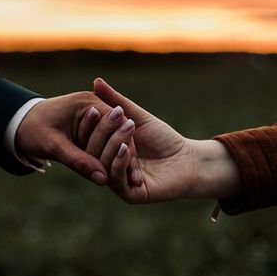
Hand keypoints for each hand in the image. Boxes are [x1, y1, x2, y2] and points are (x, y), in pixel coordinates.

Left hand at [15, 91, 125, 184]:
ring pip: (114, 140)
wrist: (19, 124)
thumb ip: (78, 161)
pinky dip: (111, 159)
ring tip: (134, 183)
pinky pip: (105, 144)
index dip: (124, 149)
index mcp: (87, 103)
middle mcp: (95, 106)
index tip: (131, 172)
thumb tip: (102, 179)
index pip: (115, 125)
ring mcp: (94, 116)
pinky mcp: (91, 128)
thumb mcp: (54, 146)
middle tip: (137, 181)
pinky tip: (120, 178)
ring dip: (122, 160)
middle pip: (119, 133)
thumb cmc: (33, 131)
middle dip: (127, 157)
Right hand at [83, 78, 241, 202]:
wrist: (188, 160)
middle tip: (114, 116)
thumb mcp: (137, 117)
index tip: (92, 109)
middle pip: (93, 153)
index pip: (89, 140)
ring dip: (113, 146)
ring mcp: (118, 183)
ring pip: (104, 165)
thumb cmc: (163, 138)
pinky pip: (117, 180)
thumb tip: (96, 81)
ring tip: (126, 129)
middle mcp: (108, 168)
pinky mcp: (130, 195)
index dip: (89, 125)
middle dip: (103, 134)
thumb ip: (116, 102)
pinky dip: (120, 163)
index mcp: (106, 152)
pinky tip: (126, 149)